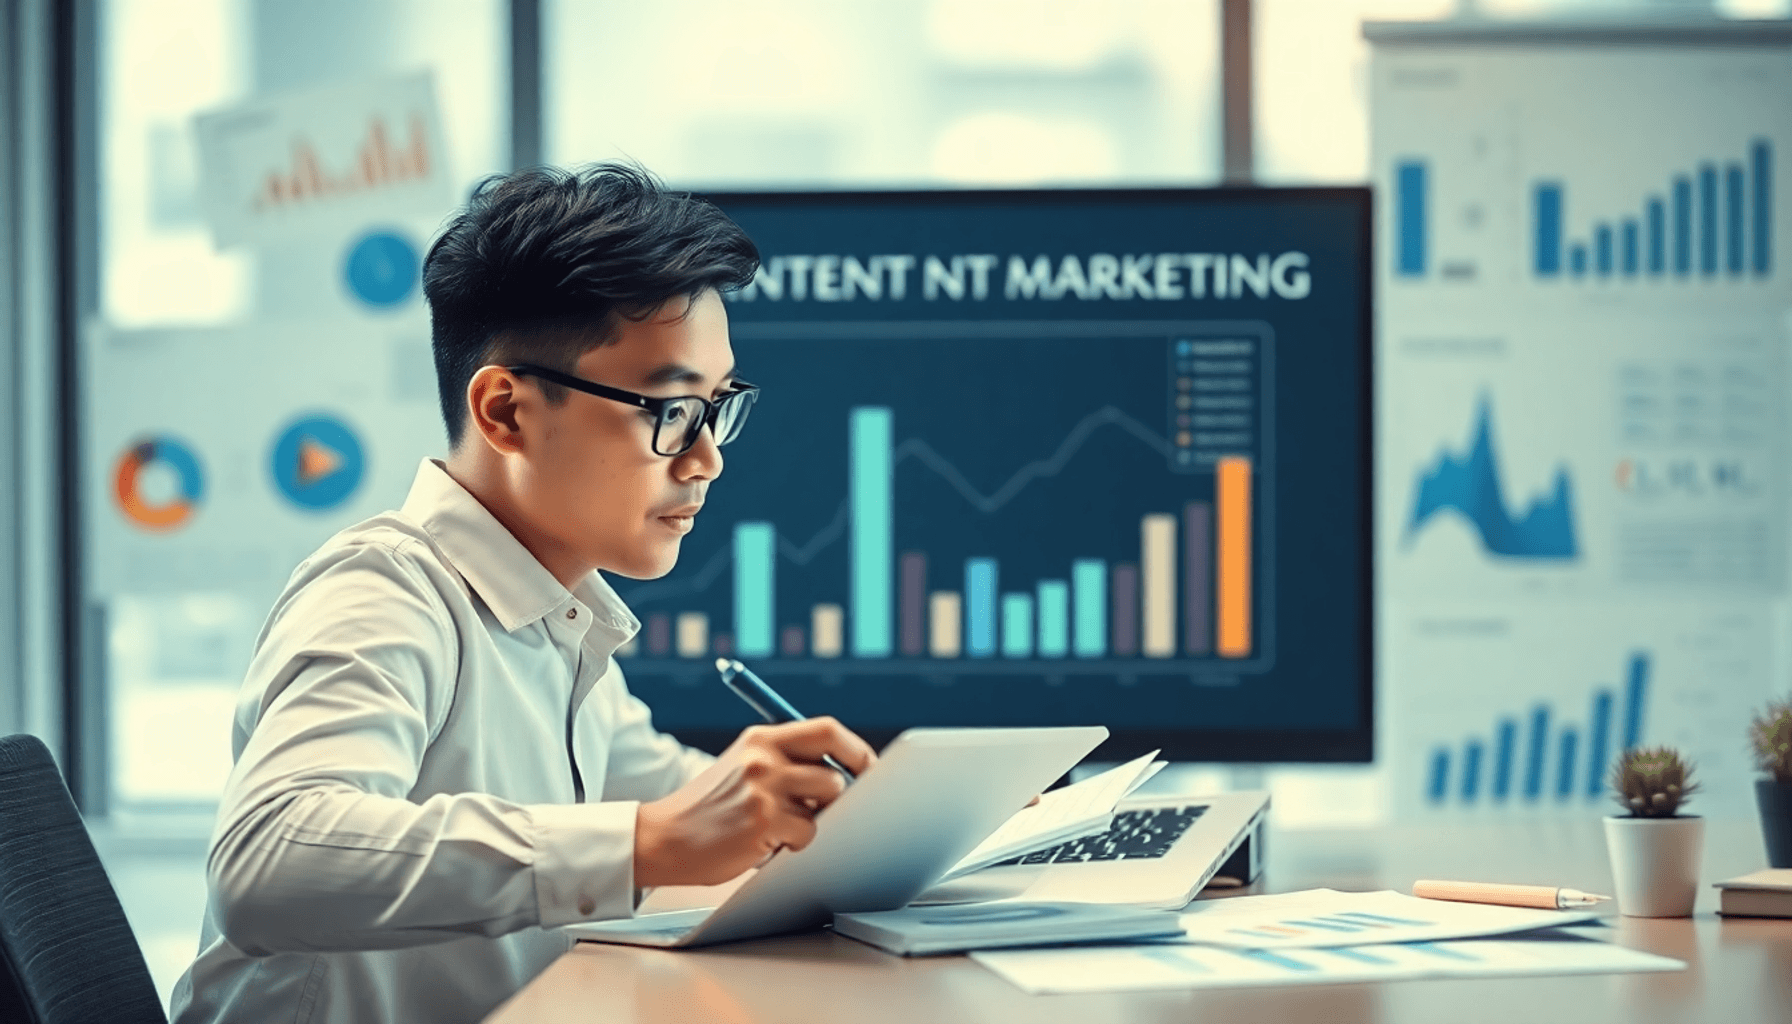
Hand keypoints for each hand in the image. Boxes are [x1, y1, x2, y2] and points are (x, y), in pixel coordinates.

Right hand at [634, 717, 875, 887]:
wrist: (662, 837)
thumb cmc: (710, 807)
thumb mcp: (743, 765)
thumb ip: (785, 760)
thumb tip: (846, 770)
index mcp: (761, 738)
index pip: (827, 729)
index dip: (856, 749)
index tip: (867, 767)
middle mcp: (763, 758)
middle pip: (835, 765)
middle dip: (850, 786)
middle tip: (849, 803)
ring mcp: (764, 789)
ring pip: (826, 801)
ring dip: (816, 818)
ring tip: (786, 825)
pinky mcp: (763, 822)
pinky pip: (807, 833)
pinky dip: (795, 843)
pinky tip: (768, 842)